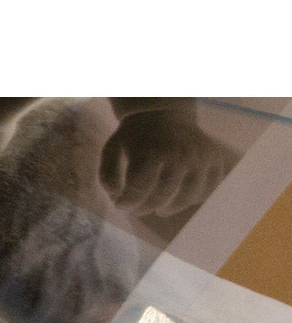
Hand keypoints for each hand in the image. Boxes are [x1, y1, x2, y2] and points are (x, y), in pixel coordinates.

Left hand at [100, 108, 231, 217]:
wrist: (164, 113)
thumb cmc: (134, 138)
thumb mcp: (111, 151)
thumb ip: (107, 177)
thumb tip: (117, 198)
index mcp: (152, 151)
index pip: (138, 190)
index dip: (126, 204)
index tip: (121, 205)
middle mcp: (180, 153)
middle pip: (161, 197)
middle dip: (144, 208)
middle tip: (138, 209)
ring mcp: (200, 157)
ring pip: (187, 197)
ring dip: (170, 207)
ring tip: (159, 207)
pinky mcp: (214, 160)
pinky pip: (208, 190)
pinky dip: (193, 198)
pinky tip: (180, 195)